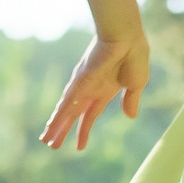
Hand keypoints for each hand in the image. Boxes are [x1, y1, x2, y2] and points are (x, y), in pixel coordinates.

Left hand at [40, 31, 149, 150]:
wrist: (127, 36)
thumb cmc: (135, 54)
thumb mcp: (137, 83)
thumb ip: (131, 100)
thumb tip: (130, 116)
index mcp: (105, 90)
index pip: (90, 115)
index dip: (84, 130)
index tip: (78, 146)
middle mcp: (91, 90)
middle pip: (74, 115)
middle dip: (64, 130)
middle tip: (52, 145)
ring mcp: (83, 86)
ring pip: (66, 111)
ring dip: (56, 126)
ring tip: (46, 141)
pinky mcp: (80, 82)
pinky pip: (67, 103)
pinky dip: (59, 116)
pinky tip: (51, 127)